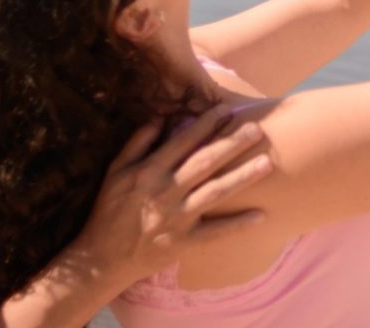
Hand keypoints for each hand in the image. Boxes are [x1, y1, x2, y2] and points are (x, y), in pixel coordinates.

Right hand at [70, 105, 270, 283]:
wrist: (102, 259)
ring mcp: (176, 218)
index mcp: (149, 172)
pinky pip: (215, 233)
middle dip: (233, 144)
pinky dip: (238, 225)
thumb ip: (136, 144)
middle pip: (205, 163)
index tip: (227, 110)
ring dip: (243, 177)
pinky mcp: (183, 243)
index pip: (183, 142)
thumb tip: (158, 119)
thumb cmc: (109, 211)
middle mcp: (166, 192)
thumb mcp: (114, 172)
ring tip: (268, 163)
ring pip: (215, 193)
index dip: (206, 124)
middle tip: (258, 129)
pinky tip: (262, 215)